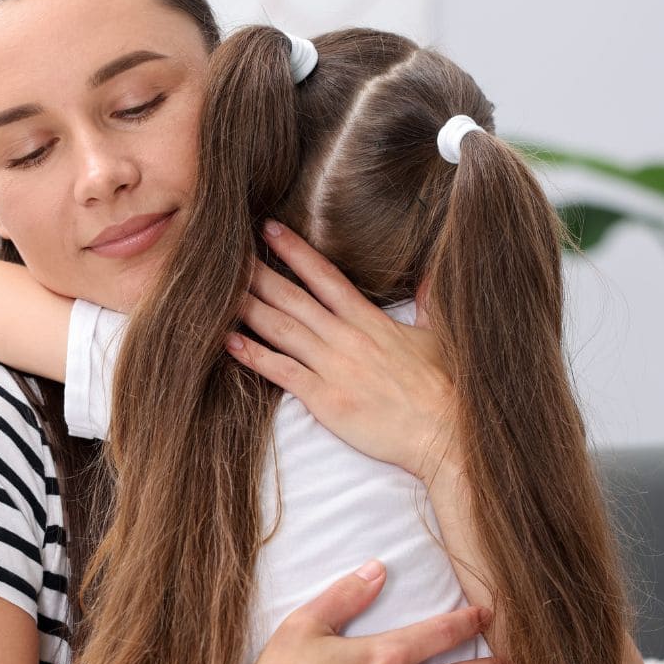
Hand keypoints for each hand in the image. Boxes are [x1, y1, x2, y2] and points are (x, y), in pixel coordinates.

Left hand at [225, 221, 461, 480]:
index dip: (295, 251)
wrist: (447, 433)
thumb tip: (432, 275)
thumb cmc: (447, 388)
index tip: (270, 230)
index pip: (326, 277)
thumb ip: (430, 302)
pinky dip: (254, 356)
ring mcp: (334, 367)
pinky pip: (282, 372)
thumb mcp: (440, 336)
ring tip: (216, 291)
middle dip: (258, 273)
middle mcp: (347, 337)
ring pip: (282, 329)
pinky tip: (229, 342)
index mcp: (370, 321)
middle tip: (226, 253)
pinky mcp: (327, 399)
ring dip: (248, 308)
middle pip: (293, 297)